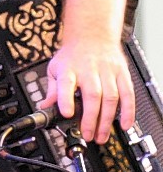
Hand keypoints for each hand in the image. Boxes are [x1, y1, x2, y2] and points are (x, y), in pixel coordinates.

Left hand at [40, 0, 134, 143]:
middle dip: (90, 118)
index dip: (66, 99)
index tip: (67, 113)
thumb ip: (51, 90)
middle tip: (87, 135)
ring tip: (101, 136)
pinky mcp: (122, 73)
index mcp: (69, 68)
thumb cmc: (72, 55)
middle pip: (92, 95)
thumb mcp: (55, 68)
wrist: (92, 35)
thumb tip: (44, 107)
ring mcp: (107, 71)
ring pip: (110, 97)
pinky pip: (128, 94)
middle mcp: (88, 69)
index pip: (66, 83)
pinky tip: (124, 124)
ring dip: (107, 119)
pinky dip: (128, 111)